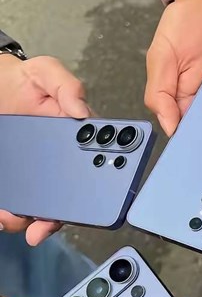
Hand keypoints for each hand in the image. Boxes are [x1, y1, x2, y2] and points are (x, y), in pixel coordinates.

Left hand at [0, 55, 91, 244]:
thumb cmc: (23, 81)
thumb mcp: (46, 72)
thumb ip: (66, 86)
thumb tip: (82, 109)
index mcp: (76, 139)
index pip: (93, 167)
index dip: (97, 186)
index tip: (90, 197)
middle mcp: (59, 162)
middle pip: (67, 198)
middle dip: (55, 217)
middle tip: (41, 224)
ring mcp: (34, 173)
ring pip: (40, 207)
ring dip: (30, 219)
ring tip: (12, 217)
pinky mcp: (13, 179)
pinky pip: (15, 203)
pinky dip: (9, 213)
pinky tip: (3, 211)